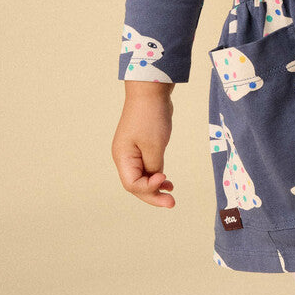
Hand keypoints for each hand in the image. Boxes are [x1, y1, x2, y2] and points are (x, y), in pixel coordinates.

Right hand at [111, 85, 176, 207]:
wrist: (151, 91)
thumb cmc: (151, 117)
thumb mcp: (154, 145)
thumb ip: (154, 166)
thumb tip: (156, 178)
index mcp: (122, 157)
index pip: (132, 185)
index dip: (149, 188)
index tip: (165, 179)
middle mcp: (124, 157)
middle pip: (136, 185)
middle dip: (153, 195)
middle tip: (172, 203)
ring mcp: (132, 152)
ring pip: (142, 177)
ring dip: (156, 187)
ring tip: (171, 195)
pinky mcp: (142, 146)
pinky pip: (147, 167)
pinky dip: (156, 175)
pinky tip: (167, 181)